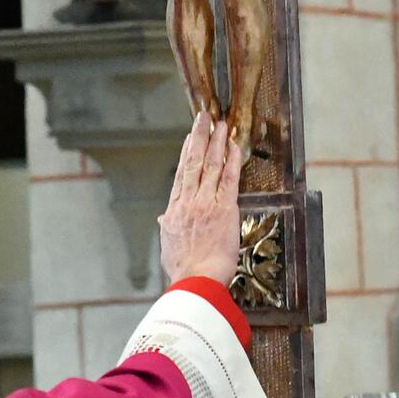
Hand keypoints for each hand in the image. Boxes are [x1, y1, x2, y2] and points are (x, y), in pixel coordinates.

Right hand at [159, 112, 242, 285]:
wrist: (195, 279)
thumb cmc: (184, 270)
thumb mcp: (168, 247)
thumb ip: (168, 230)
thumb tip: (164, 222)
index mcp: (175, 212)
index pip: (181, 176)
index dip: (185, 154)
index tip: (189, 139)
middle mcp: (189, 203)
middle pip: (193, 163)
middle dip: (199, 138)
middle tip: (204, 118)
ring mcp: (206, 204)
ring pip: (210, 166)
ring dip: (216, 143)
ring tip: (221, 125)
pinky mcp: (224, 209)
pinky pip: (228, 179)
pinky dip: (231, 161)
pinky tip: (234, 147)